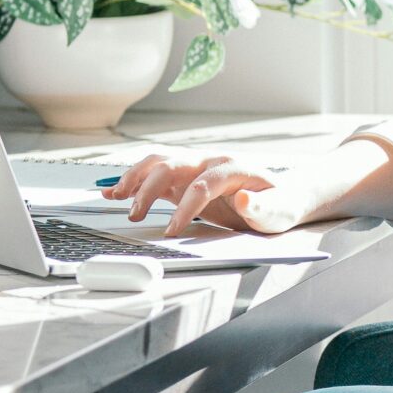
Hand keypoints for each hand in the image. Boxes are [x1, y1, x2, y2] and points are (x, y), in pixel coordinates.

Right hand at [101, 153, 293, 237]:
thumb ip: (263, 208)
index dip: (185, 207)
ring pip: (158, 162)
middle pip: (172, 164)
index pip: (202, 184)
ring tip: (115, 197)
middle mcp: (210, 161)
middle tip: (136, 216)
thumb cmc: (279, 205)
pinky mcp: (185, 178)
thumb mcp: (278, 211)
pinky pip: (155, 174)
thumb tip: (244, 200)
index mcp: (232, 167)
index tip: (172, 231)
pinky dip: (134, 181)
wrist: (278, 197)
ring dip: (135, 178)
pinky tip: (114, 192)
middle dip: (149, 188)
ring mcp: (196, 167)